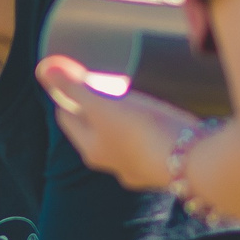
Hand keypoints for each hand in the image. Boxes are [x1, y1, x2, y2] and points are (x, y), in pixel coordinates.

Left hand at [33, 55, 197, 192]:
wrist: (195, 164)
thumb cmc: (143, 134)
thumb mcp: (104, 106)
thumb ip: (75, 88)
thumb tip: (43, 70)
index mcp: (91, 150)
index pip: (68, 119)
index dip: (67, 97)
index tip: (70, 79)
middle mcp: (113, 165)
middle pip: (95, 132)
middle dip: (95, 110)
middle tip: (101, 85)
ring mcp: (142, 170)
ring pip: (124, 141)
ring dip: (124, 123)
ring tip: (132, 101)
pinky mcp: (169, 167)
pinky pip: (152, 145)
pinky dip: (151, 132)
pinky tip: (162, 123)